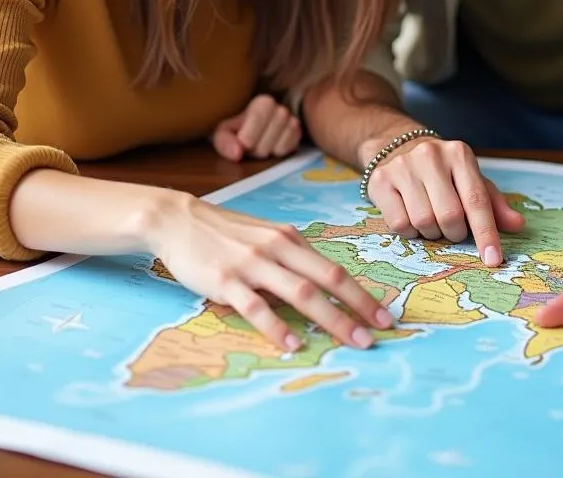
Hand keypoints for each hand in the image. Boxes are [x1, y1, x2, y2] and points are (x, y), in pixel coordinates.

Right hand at [152, 192, 392, 350]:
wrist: (178, 219)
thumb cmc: (224, 232)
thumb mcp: (264, 236)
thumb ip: (289, 258)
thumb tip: (317, 286)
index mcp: (288, 238)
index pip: (333, 267)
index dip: (361, 292)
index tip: (384, 314)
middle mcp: (276, 247)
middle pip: (327, 278)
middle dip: (358, 306)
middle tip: (381, 331)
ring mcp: (251, 264)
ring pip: (300, 292)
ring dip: (331, 318)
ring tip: (352, 340)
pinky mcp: (225, 280)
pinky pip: (256, 307)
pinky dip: (278, 327)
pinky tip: (294, 344)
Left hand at [211, 94, 301, 160]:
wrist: (254, 128)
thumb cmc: (239, 129)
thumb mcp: (225, 132)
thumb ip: (224, 141)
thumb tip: (236, 153)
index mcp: (263, 102)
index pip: (252, 134)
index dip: (245, 142)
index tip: (242, 140)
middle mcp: (281, 109)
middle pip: (265, 144)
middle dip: (255, 149)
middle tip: (251, 144)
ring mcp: (292, 122)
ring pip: (278, 148)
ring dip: (267, 151)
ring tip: (261, 144)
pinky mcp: (298, 135)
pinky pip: (287, 151)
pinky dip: (278, 152)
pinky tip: (272, 146)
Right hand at [362, 135, 523, 265]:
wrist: (397, 146)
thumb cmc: (443, 172)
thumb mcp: (470, 180)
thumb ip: (493, 204)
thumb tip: (517, 225)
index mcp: (459, 154)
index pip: (476, 200)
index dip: (486, 233)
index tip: (493, 260)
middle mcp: (430, 155)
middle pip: (449, 215)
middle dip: (454, 233)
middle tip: (452, 229)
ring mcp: (403, 166)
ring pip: (423, 222)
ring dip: (432, 233)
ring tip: (431, 220)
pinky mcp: (380, 180)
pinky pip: (399, 224)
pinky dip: (410, 232)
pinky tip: (411, 217)